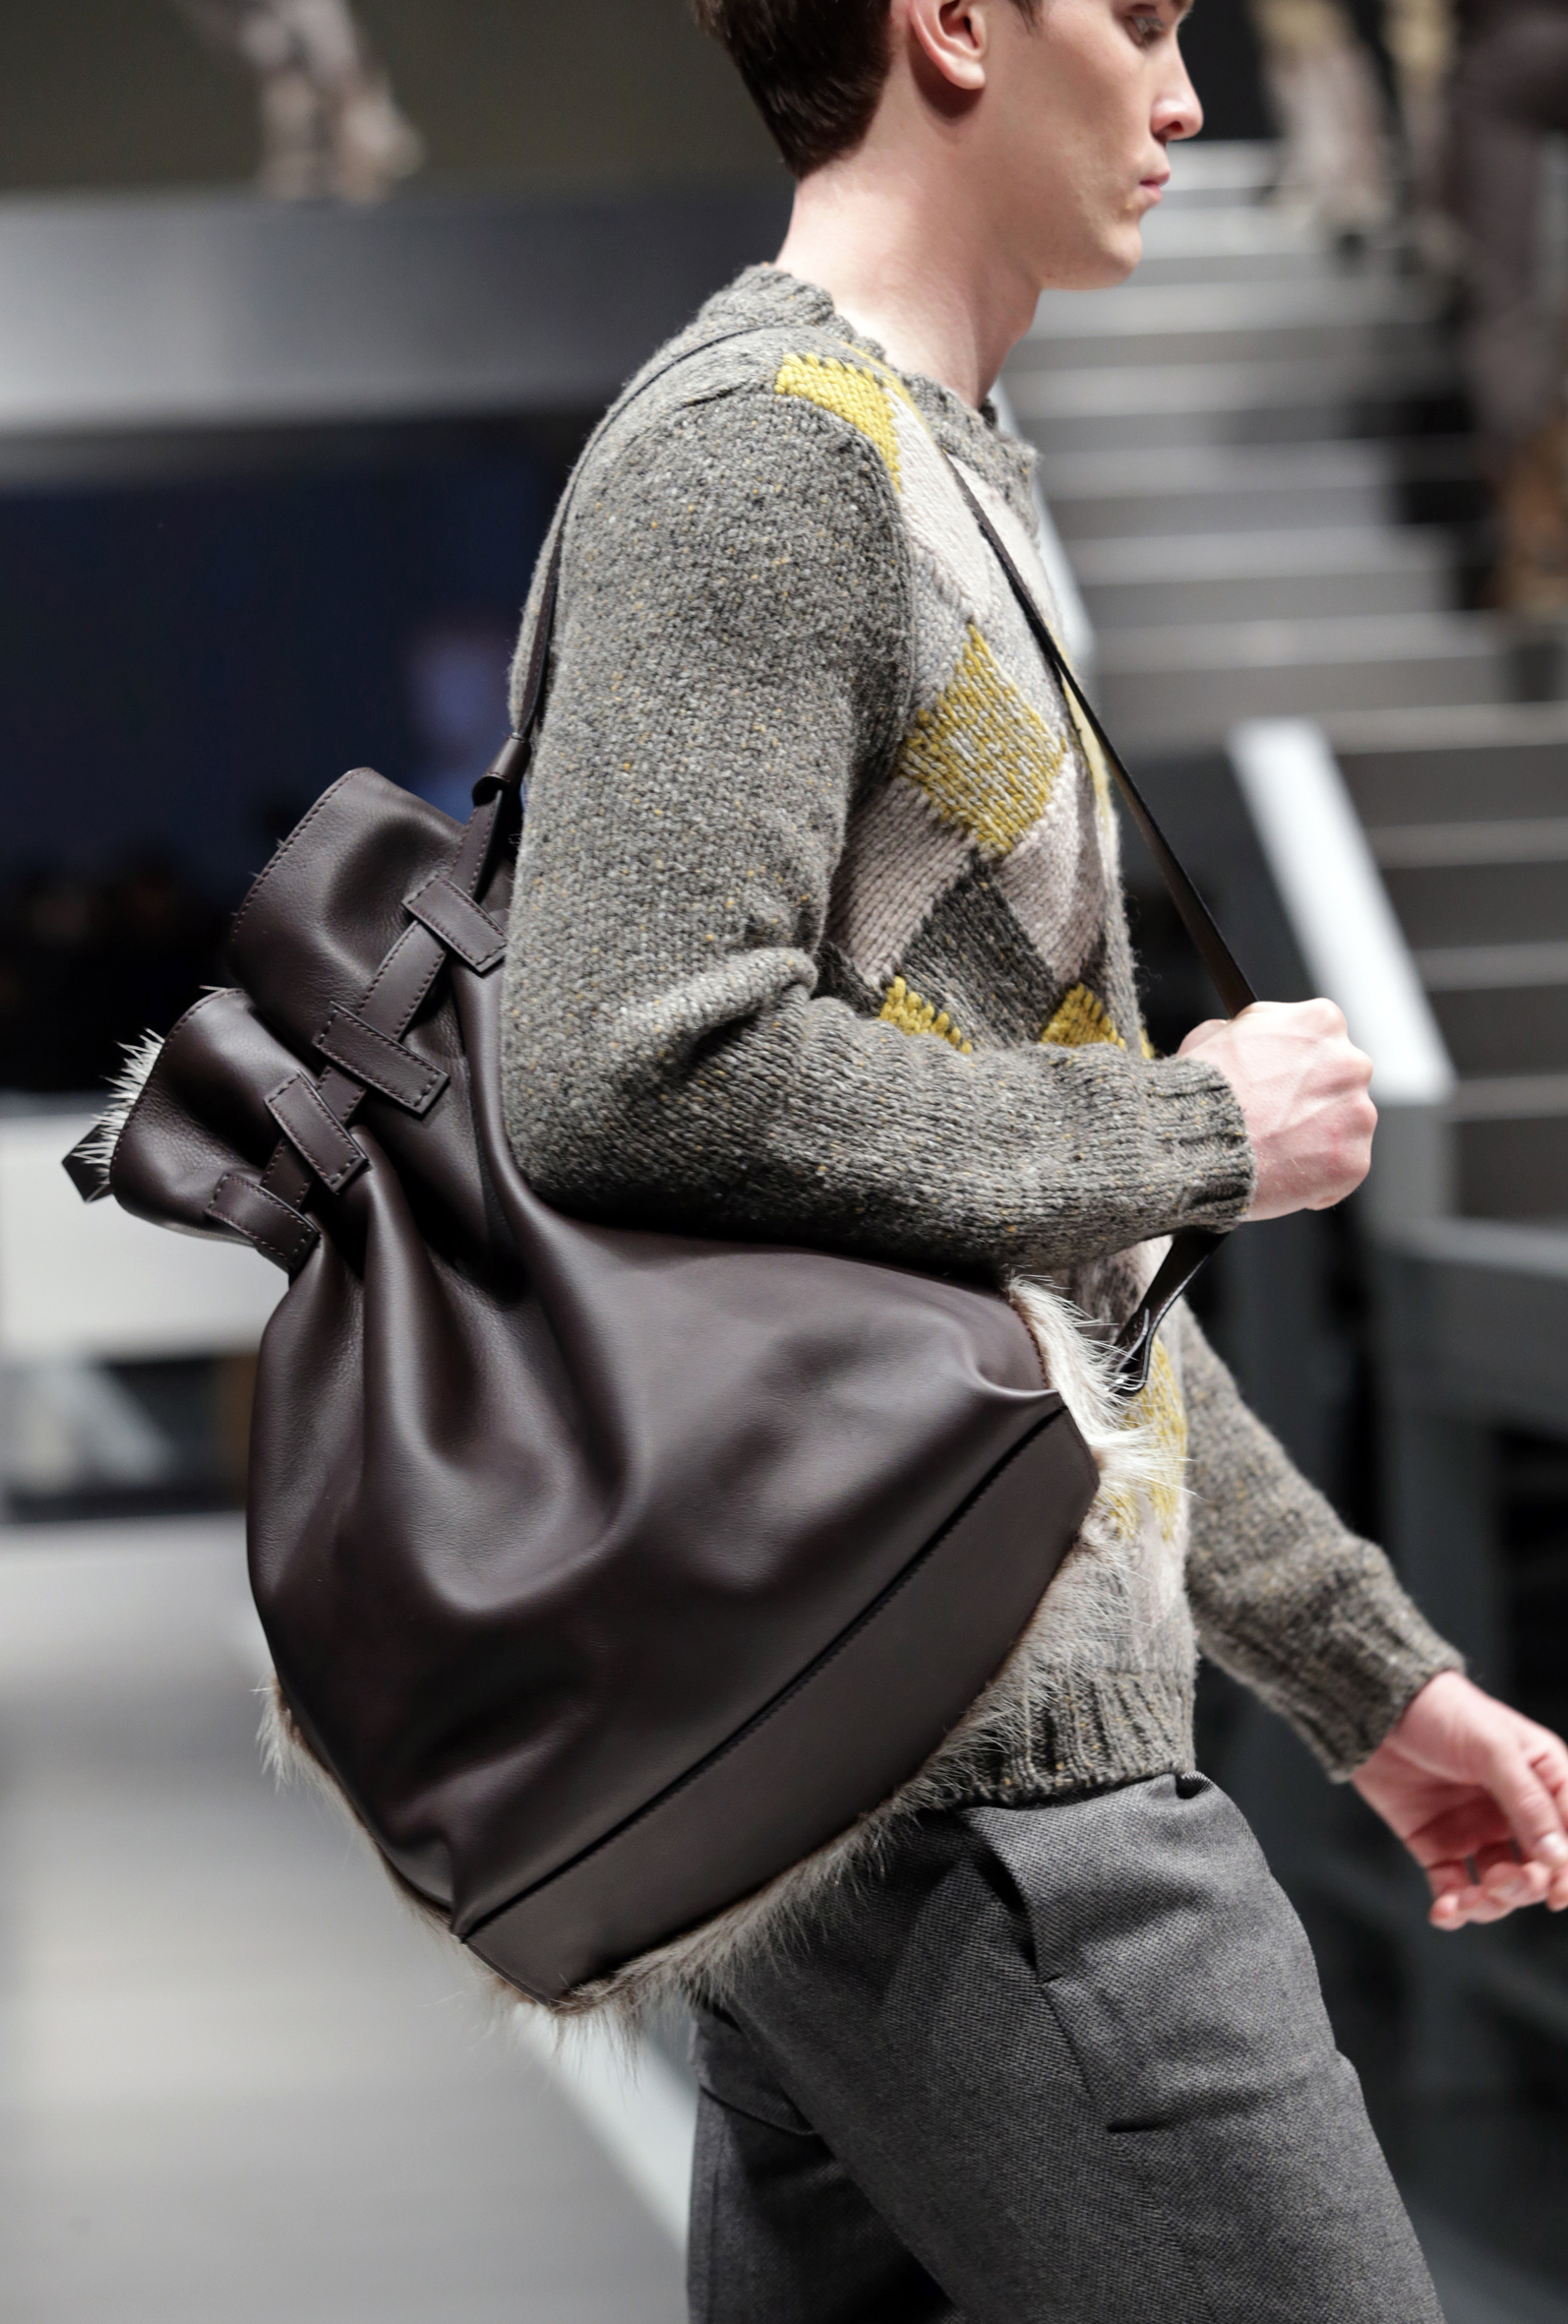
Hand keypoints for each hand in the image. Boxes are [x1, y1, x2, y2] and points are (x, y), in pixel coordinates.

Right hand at [1178, 999, 1375, 1220]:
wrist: (1197, 1144)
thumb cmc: (1201, 1091)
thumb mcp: (1215, 1035)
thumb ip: (1249, 1031)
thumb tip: (1245, 1037)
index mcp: (1322, 1022)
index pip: (1319, 1039)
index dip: (1294, 1063)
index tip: (1276, 1081)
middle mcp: (1351, 1064)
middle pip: (1339, 1082)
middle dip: (1312, 1099)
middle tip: (1274, 1119)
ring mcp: (1357, 1115)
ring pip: (1343, 1127)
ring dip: (1316, 1138)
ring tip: (1272, 1151)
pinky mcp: (1353, 1161)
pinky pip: (1340, 1169)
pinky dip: (1316, 1177)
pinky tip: (1281, 1174)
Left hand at [1352, 1671, 1567, 1927]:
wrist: (1374, 1705)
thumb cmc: (1442, 1710)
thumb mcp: (1492, 1747)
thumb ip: (1526, 1801)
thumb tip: (1557, 1857)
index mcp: (1543, 1778)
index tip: (1557, 1893)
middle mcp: (1515, 1810)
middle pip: (1540, 1868)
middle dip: (1527, 1885)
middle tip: (1503, 1879)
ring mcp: (1476, 1829)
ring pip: (1501, 1888)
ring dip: (1492, 1903)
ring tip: (1471, 1898)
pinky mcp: (1436, 1843)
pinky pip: (1454, 1888)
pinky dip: (1454, 1908)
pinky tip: (1445, 1911)